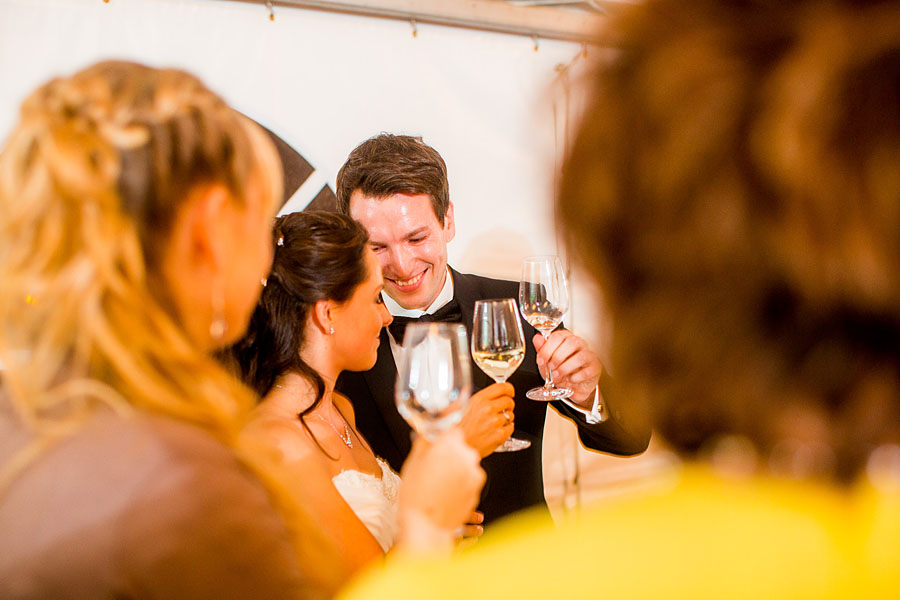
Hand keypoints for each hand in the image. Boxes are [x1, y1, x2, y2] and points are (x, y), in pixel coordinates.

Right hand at [397, 428, 485, 545]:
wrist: (426, 527)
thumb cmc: (416, 494)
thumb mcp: (414, 460)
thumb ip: (426, 439)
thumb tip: (432, 427)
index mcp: (451, 445)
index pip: (452, 429)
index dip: (444, 435)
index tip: (439, 439)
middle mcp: (468, 457)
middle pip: (460, 447)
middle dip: (449, 453)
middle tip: (432, 465)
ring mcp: (475, 474)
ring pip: (464, 463)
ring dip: (454, 468)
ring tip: (437, 482)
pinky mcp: (477, 490)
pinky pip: (468, 479)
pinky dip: (459, 482)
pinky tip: (444, 491)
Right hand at [458, 382, 515, 456]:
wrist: (457, 447)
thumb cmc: (457, 430)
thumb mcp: (461, 407)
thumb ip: (476, 399)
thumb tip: (488, 394)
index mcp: (479, 400)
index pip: (502, 387)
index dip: (509, 389)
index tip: (510, 392)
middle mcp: (488, 409)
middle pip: (509, 401)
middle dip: (508, 404)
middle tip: (503, 409)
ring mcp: (495, 422)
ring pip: (511, 415)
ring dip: (506, 418)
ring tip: (495, 423)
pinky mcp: (499, 435)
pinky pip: (511, 428)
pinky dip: (506, 429)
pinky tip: (496, 430)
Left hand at [533, 330, 601, 406]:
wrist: (572, 386)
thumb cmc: (561, 370)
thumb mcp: (547, 361)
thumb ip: (542, 349)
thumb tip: (537, 339)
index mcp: (566, 339)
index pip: (558, 336)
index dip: (547, 348)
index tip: (541, 360)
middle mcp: (579, 344)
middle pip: (571, 342)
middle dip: (558, 357)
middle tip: (551, 367)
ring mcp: (589, 355)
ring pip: (581, 356)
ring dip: (565, 367)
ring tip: (558, 375)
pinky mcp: (595, 368)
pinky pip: (587, 371)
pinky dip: (576, 377)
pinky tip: (569, 379)